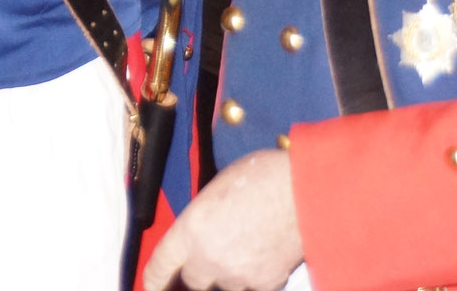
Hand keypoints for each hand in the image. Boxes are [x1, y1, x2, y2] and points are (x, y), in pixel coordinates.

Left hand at [142, 148, 303, 290]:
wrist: (305, 192)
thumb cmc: (261, 177)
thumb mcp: (216, 189)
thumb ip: (202, 217)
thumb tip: (202, 228)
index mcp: (190, 230)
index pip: (160, 266)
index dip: (154, 280)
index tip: (152, 285)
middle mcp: (208, 259)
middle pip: (192, 282)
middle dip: (197, 273)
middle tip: (208, 258)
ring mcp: (237, 276)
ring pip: (223, 289)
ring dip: (226, 277)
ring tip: (239, 253)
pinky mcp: (266, 284)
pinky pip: (252, 289)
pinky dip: (253, 281)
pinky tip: (261, 260)